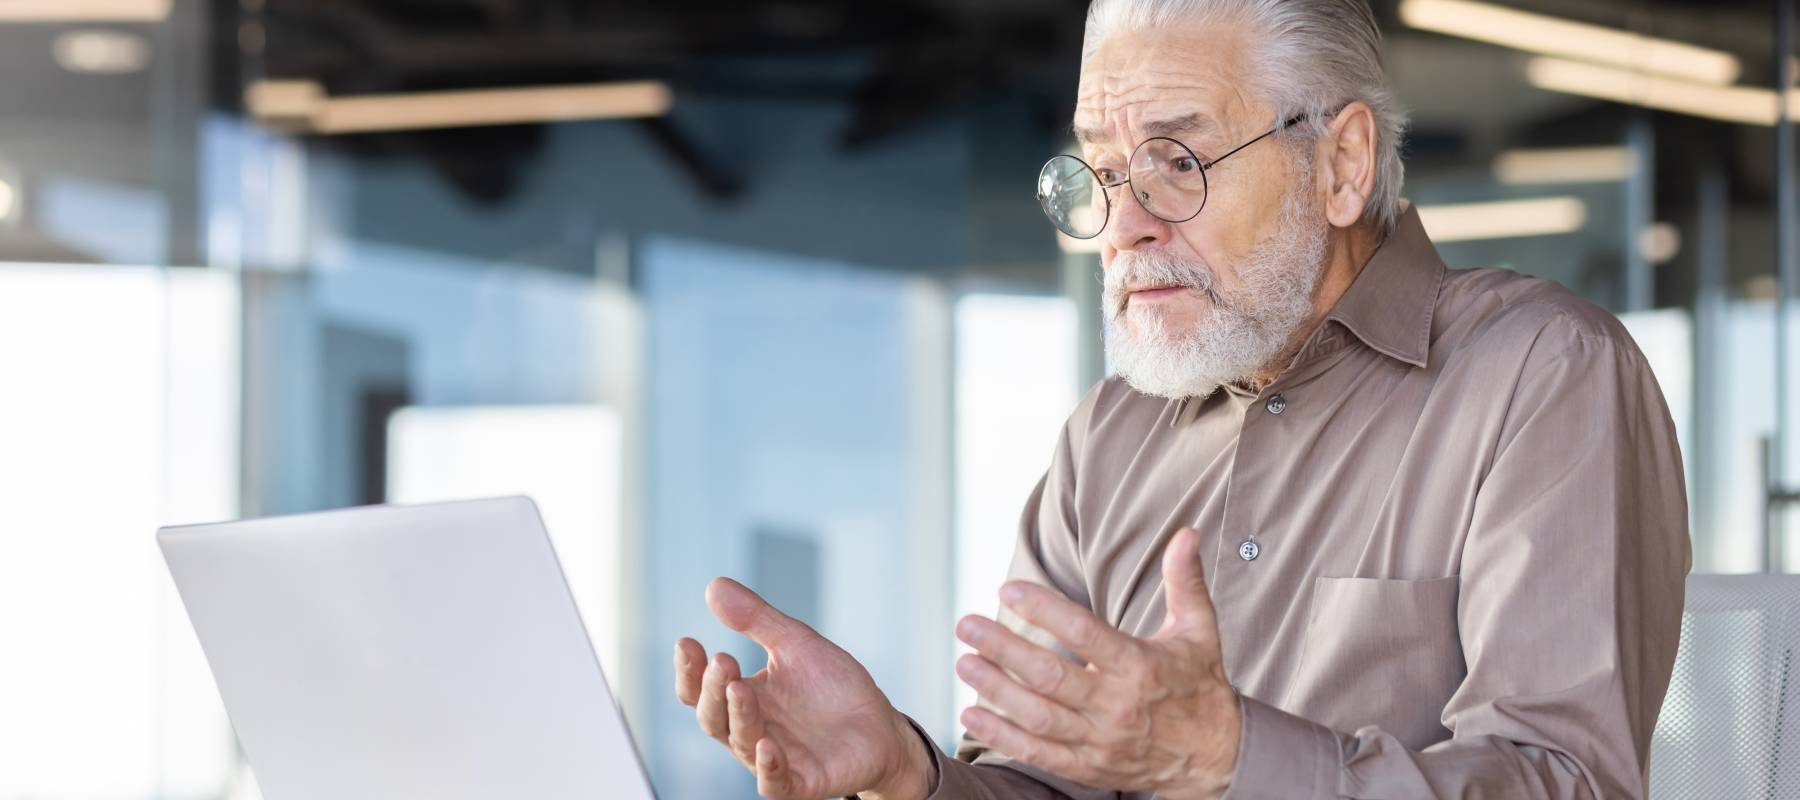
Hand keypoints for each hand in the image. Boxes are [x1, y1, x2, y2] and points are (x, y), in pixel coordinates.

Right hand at [675, 577, 933, 799]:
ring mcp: (776, 758)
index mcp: (744, 698)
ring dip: (739, 716)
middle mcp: (751, 730)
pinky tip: (768, 746)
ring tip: (740, 687)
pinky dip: (769, 767)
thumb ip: (756, 619)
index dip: (690, 670)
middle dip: (713, 689)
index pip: (702, 689)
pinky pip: (776, 783)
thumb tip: (714, 585)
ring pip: (742, 743)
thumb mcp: (796, 644)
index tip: (687, 642)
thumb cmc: (832, 688)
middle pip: (714, 717)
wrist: (880, 726)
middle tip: (722, 660)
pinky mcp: (804, 781)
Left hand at [952, 528, 1239, 799]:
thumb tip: (1186, 532)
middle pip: (1051, 676)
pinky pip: (1039, 754)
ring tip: (964, 663)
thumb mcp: (1199, 629)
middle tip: (968, 625)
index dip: (1044, 609)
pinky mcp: (1088, 768)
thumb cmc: (1200, 683)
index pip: (1084, 633)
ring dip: (996, 690)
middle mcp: (1117, 706)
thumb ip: (1185, 581)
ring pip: (1038, 716)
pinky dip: (1003, 737)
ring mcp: (1100, 741)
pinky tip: (972, 715)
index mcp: (1140, 666)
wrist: (1216, 756)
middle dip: (1004, 649)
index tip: (1009, 588)